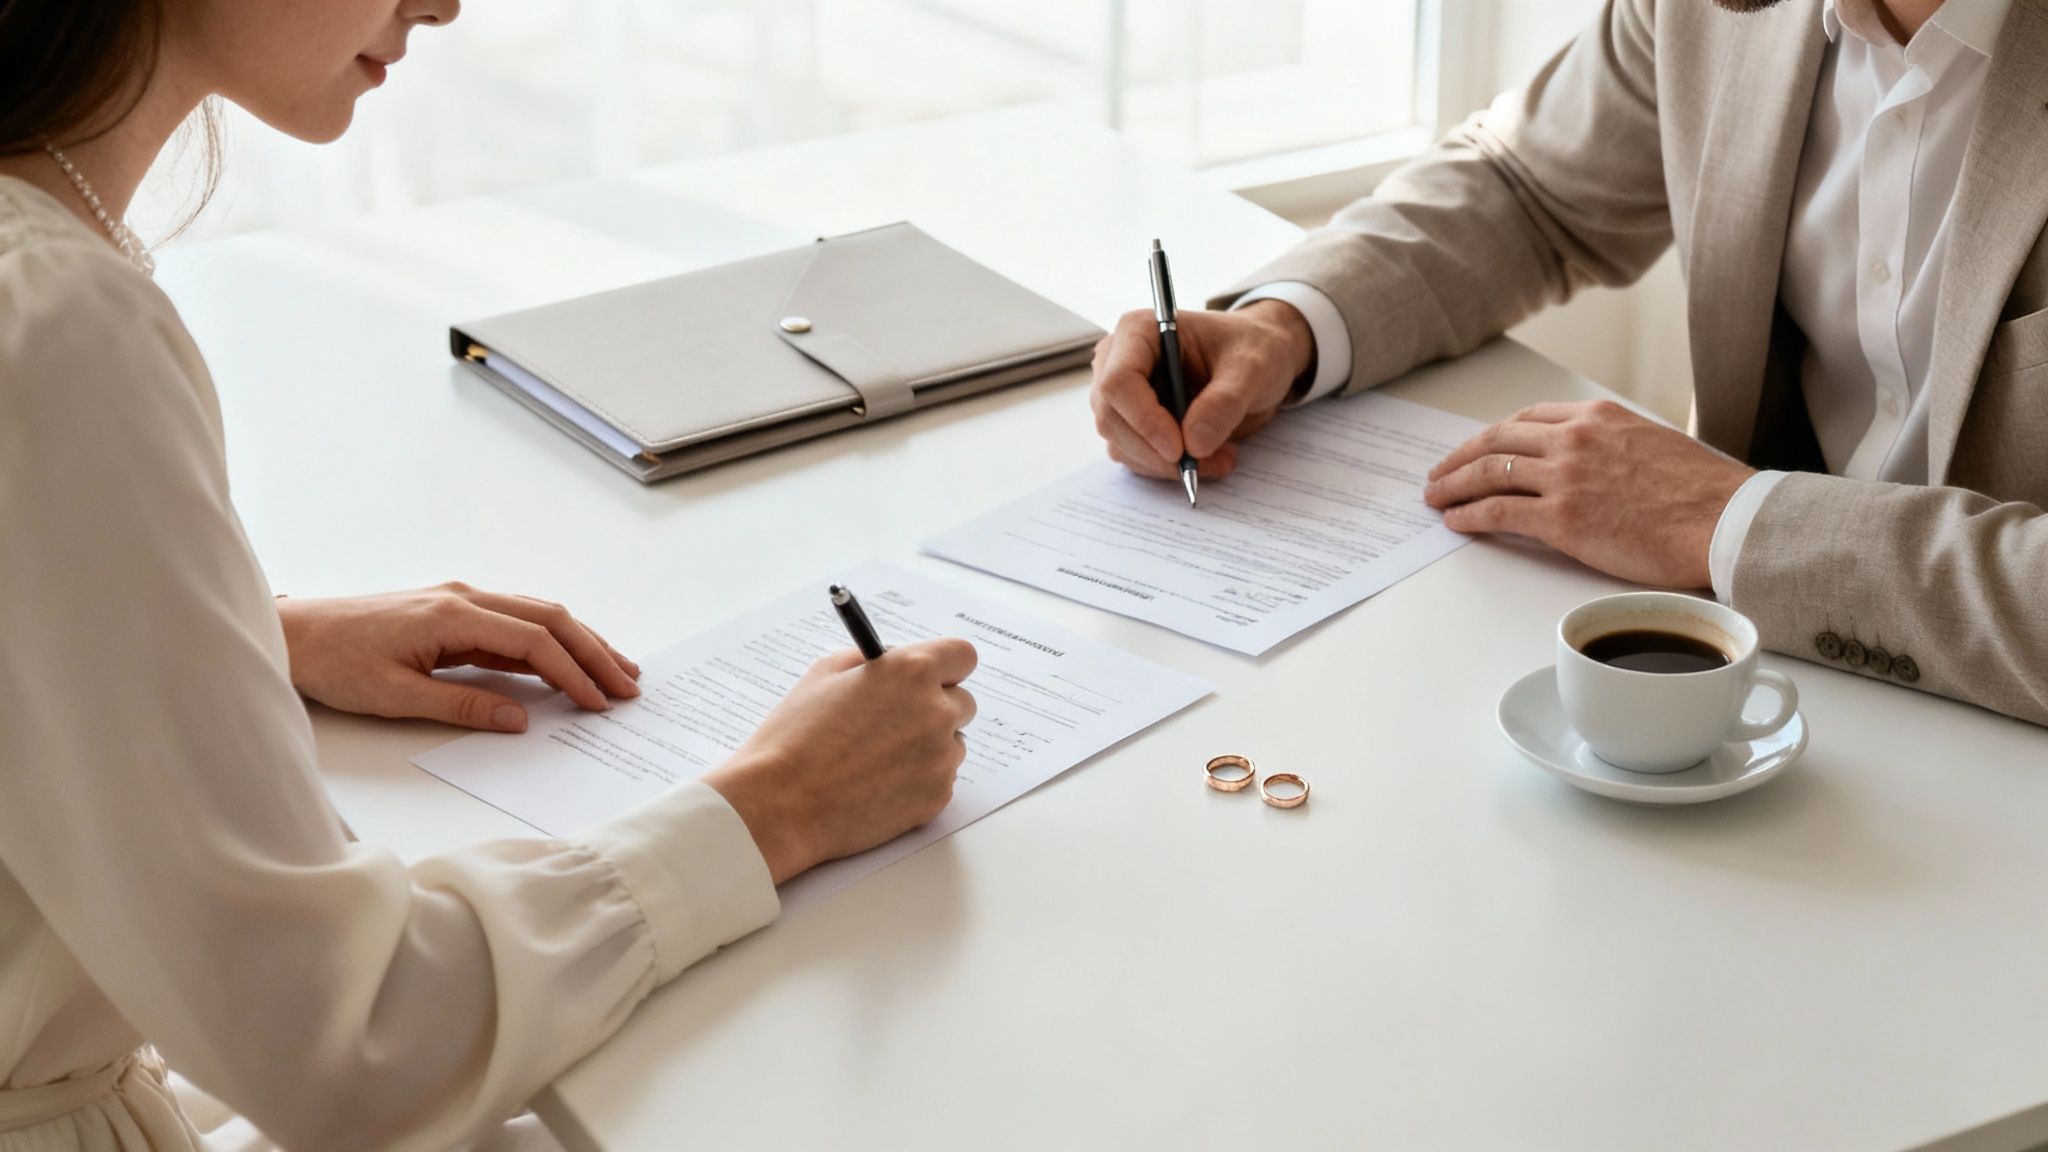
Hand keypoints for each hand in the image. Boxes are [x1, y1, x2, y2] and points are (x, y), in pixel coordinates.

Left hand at [277, 583, 641, 732]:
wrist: (293, 633)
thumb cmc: (334, 664)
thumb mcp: (395, 696)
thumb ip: (461, 705)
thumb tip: (519, 719)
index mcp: (453, 615)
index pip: (533, 642)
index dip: (573, 673)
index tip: (599, 702)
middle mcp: (464, 597)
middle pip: (549, 618)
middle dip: (594, 651)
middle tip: (629, 684)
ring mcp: (460, 600)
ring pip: (537, 615)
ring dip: (579, 642)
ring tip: (614, 670)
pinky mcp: (452, 612)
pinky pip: (514, 622)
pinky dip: (549, 642)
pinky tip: (566, 662)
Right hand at [703, 640, 977, 884]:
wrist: (780, 805)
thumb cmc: (793, 738)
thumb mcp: (823, 675)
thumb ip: (868, 661)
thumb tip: (891, 660)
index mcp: (911, 672)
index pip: (962, 656)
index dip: (946, 667)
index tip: (934, 677)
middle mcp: (936, 711)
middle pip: (963, 702)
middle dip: (936, 707)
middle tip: (898, 722)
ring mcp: (941, 757)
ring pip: (953, 744)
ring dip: (928, 747)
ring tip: (878, 760)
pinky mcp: (937, 796)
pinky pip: (941, 779)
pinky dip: (919, 781)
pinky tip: (878, 785)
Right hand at [1089, 299, 1314, 481]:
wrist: (1258, 361)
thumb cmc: (1252, 347)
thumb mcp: (1251, 367)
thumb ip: (1225, 401)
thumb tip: (1194, 443)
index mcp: (1139, 332)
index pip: (1118, 382)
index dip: (1143, 420)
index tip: (1180, 449)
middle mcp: (1119, 361)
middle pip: (1112, 419)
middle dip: (1155, 451)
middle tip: (1203, 463)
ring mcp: (1124, 395)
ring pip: (1121, 444)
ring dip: (1165, 464)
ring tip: (1219, 457)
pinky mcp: (1133, 423)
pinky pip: (1135, 457)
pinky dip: (1168, 468)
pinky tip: (1206, 458)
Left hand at [1422, 400, 1755, 589]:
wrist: (1726, 520)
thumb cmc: (1705, 494)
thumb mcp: (1654, 445)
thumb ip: (1616, 447)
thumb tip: (1598, 468)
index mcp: (1599, 416)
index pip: (1530, 417)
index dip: (1496, 434)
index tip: (1480, 447)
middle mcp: (1575, 439)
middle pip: (1498, 439)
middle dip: (1461, 457)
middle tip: (1440, 472)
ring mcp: (1565, 477)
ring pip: (1490, 472)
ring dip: (1453, 484)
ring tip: (1435, 497)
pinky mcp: (1561, 519)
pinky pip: (1497, 512)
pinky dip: (1468, 515)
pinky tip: (1454, 521)